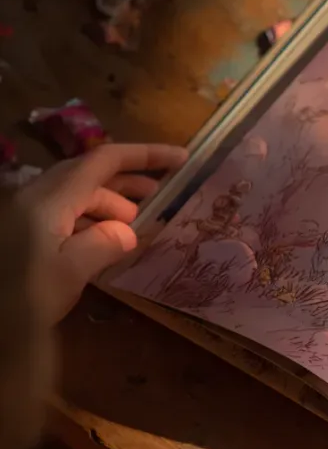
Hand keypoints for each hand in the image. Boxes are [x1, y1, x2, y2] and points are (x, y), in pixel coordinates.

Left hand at [18, 143, 187, 321]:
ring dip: (112, 205)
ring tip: (137, 228)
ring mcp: (29, 213)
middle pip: (91, 175)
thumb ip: (104, 243)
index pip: (104, 162)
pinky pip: (66, 213)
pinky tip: (107, 243)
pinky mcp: (25, 232)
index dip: (145, 156)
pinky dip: (93, 220)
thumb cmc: (25, 292)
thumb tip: (127, 232)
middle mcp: (39, 197)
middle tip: (164, 199)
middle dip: (130, 183)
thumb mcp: (71, 271)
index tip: (181, 160)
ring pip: (78, 195)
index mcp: (52, 199)